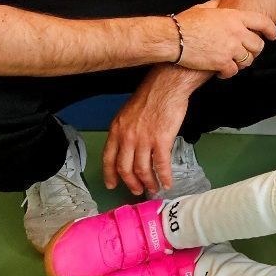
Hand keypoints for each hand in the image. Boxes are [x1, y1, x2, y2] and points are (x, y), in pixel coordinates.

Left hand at [102, 78, 189, 194]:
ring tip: (153, 188)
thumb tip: (128, 145)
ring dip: (148, 183)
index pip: (108, 158)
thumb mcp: (128, 112)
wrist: (166, 86)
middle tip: (137, 190)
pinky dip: (164, 176)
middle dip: (131, 183)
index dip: (110, 174)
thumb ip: (125, 130)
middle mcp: (127, 137)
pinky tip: (167, 182)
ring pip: (142, 170)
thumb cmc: (151, 95)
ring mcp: (143, 140)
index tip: (112, 184)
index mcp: (117, 129)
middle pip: (125, 168)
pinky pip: (161, 165)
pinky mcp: (161, 141)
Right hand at [174, 0, 275, 76]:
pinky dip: (228, 73)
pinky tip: (221, 72)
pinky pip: (234, 71)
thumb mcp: (202, 8)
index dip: (271, 30)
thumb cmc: (185, 23)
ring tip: (232, 63)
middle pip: (258, 45)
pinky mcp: (222, 62)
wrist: (172, 38)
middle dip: (254, 51)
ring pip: (248, 60)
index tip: (273, 36)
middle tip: (247, 54)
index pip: (262, 22)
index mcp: (234, 17)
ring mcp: (231, 48)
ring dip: (242, 63)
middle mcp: (236, 32)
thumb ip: (215, 4)